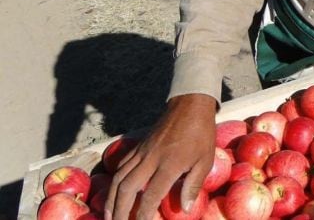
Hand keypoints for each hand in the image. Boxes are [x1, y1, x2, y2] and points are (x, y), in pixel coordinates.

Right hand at [104, 93, 216, 219]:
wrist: (190, 105)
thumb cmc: (201, 133)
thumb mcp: (205, 160)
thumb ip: (193, 185)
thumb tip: (184, 209)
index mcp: (169, 164)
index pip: (150, 196)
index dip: (143, 215)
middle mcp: (150, 159)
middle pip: (127, 189)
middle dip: (119, 211)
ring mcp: (142, 151)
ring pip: (119, 177)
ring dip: (111, 199)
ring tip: (108, 216)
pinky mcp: (139, 146)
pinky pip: (121, 165)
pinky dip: (115, 181)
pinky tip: (114, 191)